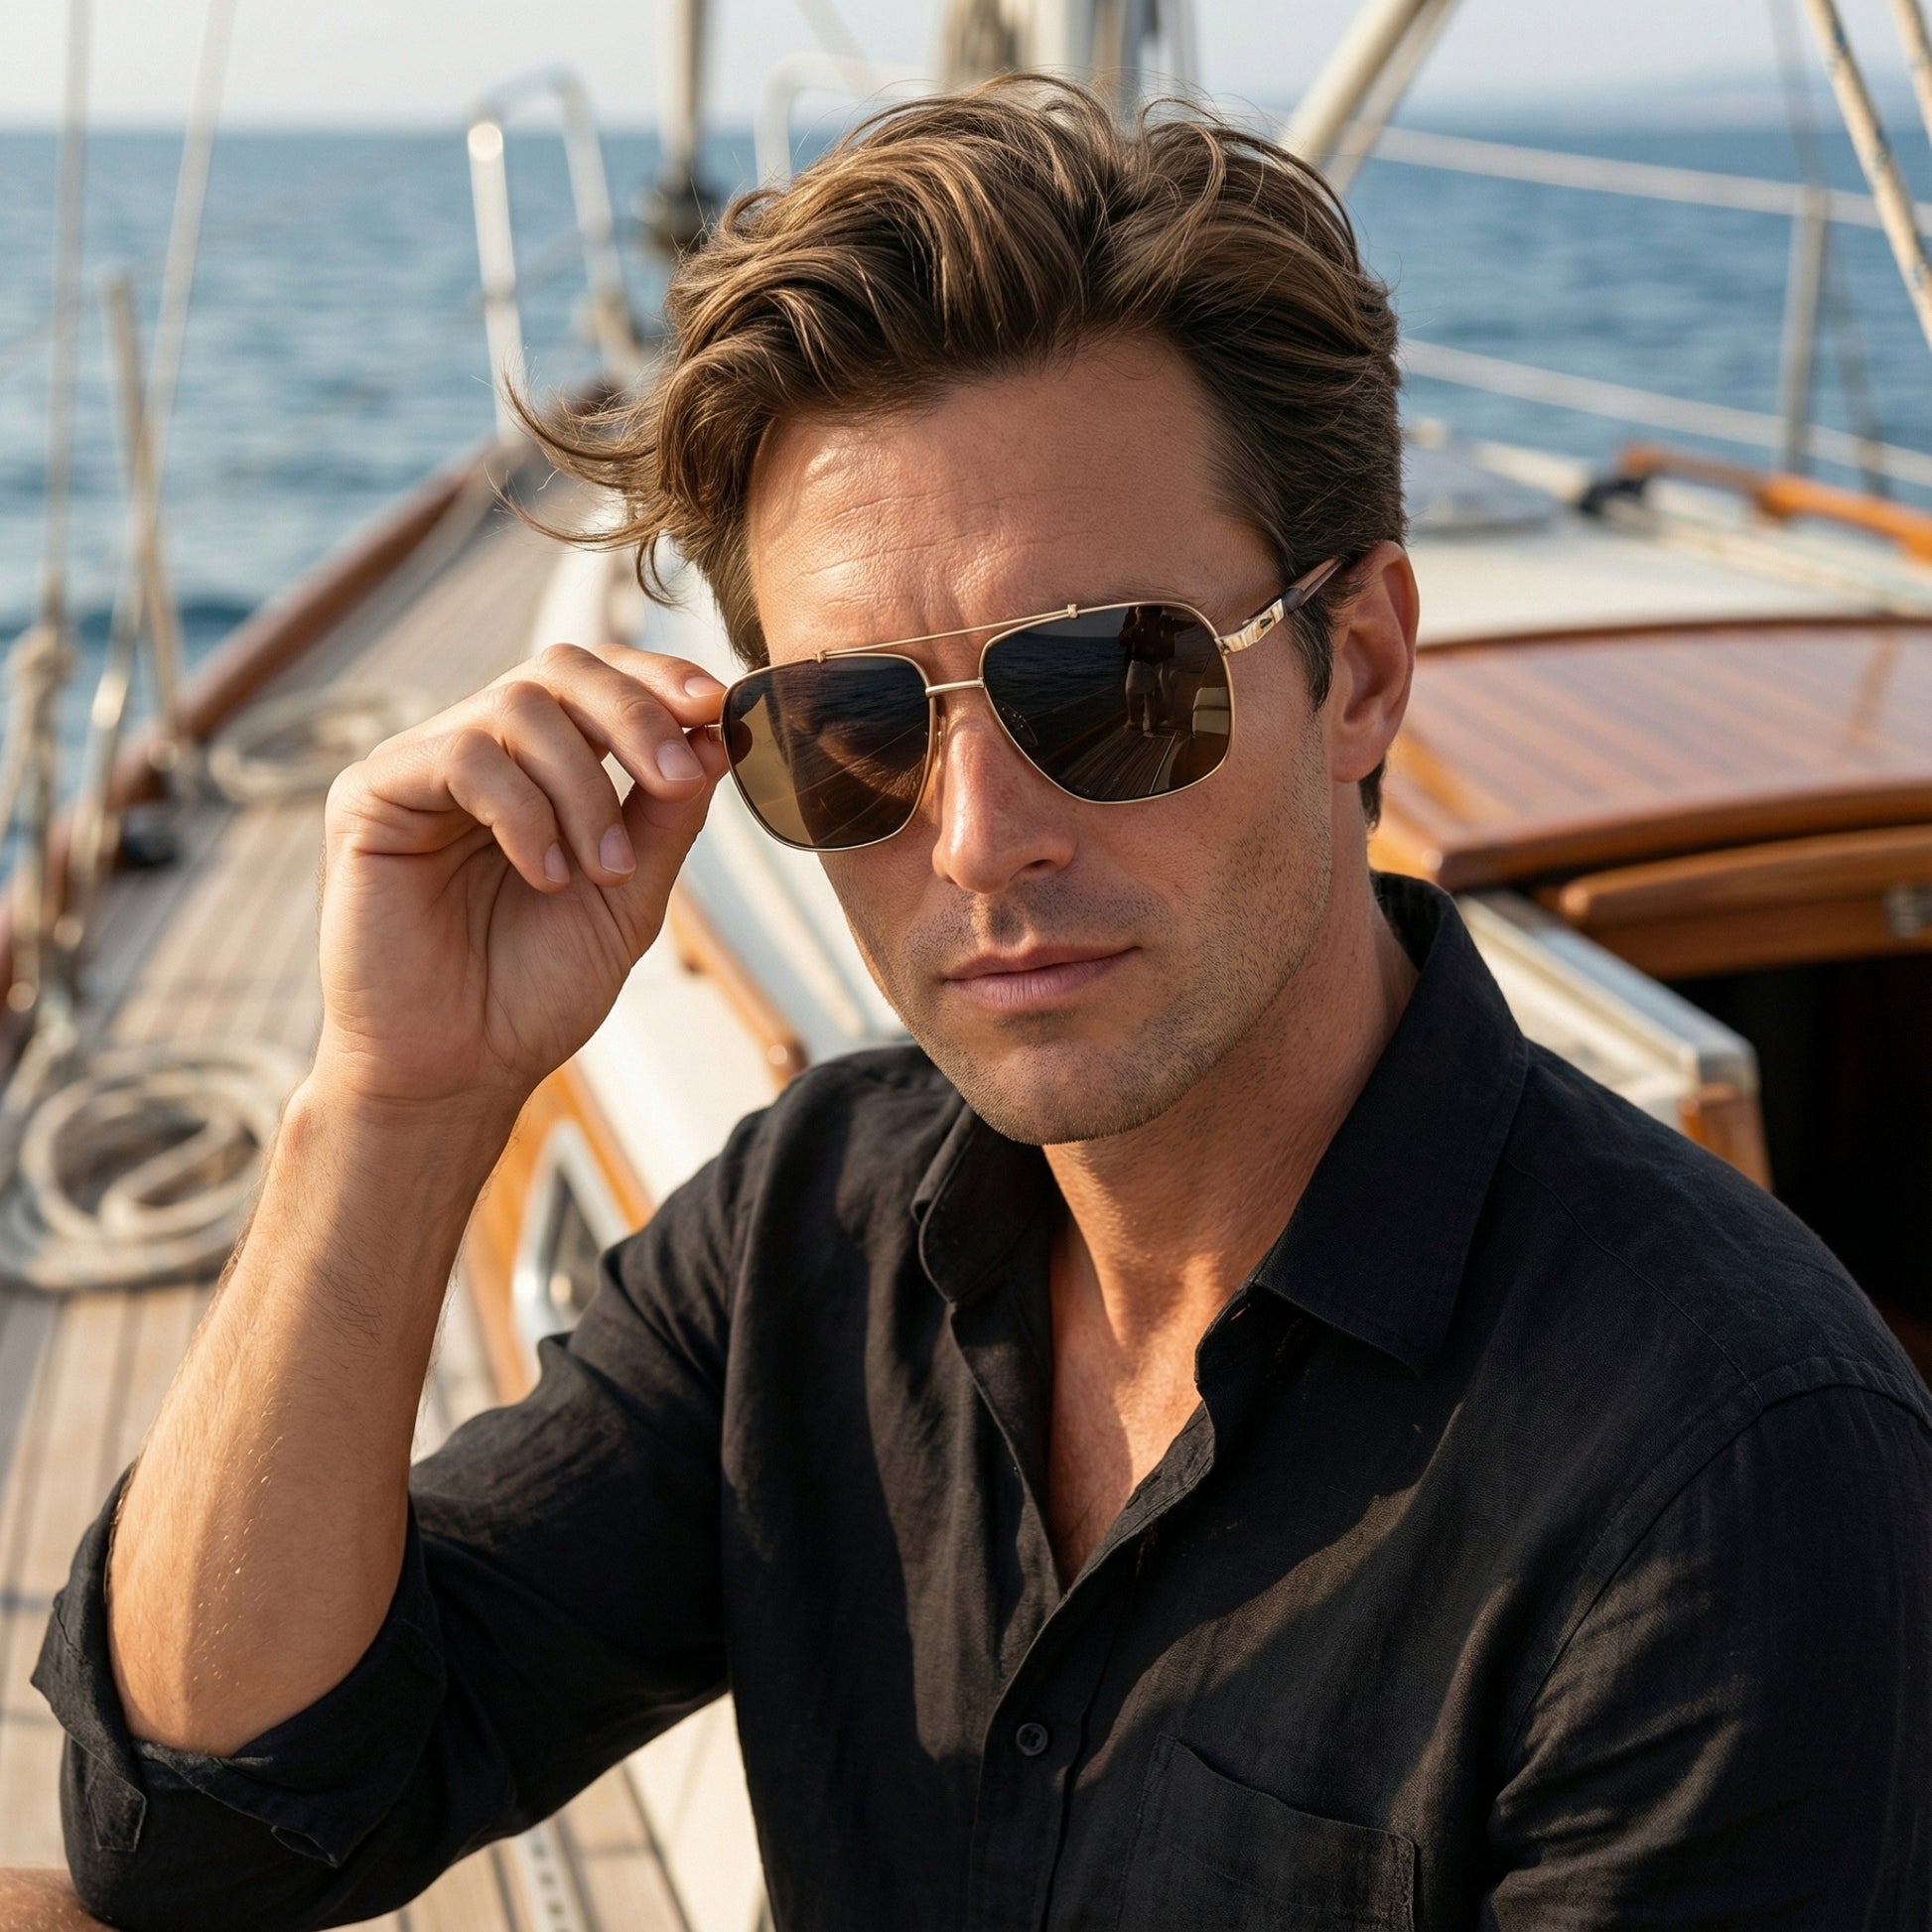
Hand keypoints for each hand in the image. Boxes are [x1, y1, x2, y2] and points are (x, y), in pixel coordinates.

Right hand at [313, 642, 728, 1123]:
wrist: (460, 1071)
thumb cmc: (535, 990)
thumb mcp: (629, 894)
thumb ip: (666, 814)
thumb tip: (715, 733)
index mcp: (539, 766)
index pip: (597, 680)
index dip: (658, 679)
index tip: (719, 706)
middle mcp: (479, 751)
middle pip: (560, 668)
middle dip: (633, 715)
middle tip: (675, 780)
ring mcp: (421, 767)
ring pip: (518, 708)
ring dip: (582, 789)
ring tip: (600, 873)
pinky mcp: (371, 794)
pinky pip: (460, 755)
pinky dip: (523, 811)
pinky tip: (545, 876)